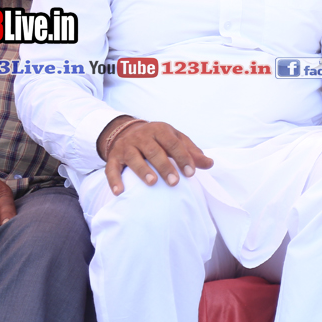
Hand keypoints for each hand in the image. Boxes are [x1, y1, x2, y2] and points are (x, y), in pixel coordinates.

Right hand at [99, 117, 213, 194]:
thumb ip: (192, 152)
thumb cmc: (158, 139)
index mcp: (160, 130)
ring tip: (152, 183)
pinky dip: (114, 180)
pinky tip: (120, 191)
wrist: (127, 131)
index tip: (191, 173)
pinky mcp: (113, 157)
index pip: (173, 143)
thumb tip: (210, 164)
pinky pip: (111, 168)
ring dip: (142, 170)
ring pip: (133, 157)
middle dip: (165, 166)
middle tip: (174, 182)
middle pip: (154, 150)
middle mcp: (142, 136)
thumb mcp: (175, 139)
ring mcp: (126, 146)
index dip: (183, 158)